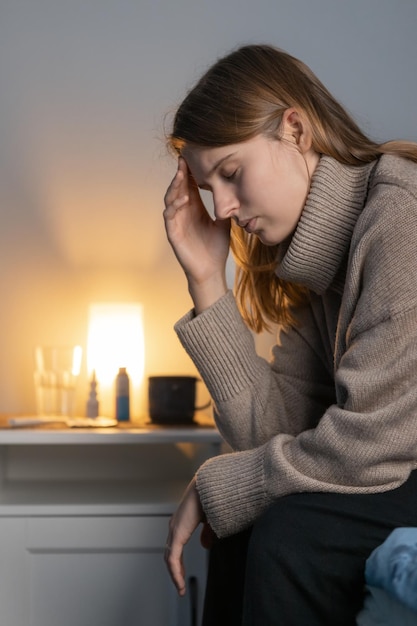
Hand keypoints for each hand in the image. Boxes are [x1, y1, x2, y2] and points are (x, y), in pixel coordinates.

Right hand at [163, 158, 229, 311]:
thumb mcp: (224, 223)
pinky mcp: (173, 234)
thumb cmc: (215, 248)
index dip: (190, 172)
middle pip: (178, 188)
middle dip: (180, 174)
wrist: (211, 270)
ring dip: (175, 186)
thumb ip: (224, 207)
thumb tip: (235, 191)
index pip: (189, 186)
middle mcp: (183, 213)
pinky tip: (183, 198)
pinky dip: (174, 206)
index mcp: (194, 209)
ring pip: (170, 199)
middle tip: (183, 159)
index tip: (193, 157)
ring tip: (181, 175)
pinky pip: (169, 216)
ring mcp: (176, 223)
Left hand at [164, 477, 205, 596]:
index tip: (182, 577)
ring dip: (175, 575)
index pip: (175, 547)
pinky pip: (173, 558)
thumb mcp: (211, 520)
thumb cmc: (211, 497)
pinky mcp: (178, 533)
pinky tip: (180, 582)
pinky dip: (176, 572)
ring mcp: (174, 529)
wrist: (210, 486)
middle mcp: (175, 526)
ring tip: (181, 589)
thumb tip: (205, 546)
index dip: (178, 563)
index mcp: (181, 522)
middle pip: (170, 554)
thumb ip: (207, 533)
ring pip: (170, 558)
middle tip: (180, 586)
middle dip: (175, 572)